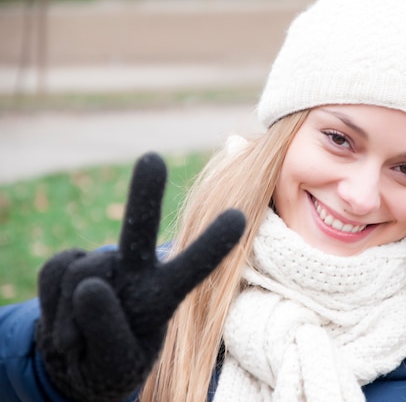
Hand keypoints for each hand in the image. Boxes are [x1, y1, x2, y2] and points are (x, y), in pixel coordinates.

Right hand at [35, 152, 244, 401]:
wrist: (77, 360)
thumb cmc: (111, 359)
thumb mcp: (119, 360)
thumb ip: (108, 329)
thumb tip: (89, 285)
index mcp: (164, 294)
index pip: (192, 268)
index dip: (212, 244)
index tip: (238, 217)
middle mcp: (138, 271)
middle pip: (139, 229)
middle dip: (144, 194)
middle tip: (152, 159)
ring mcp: (103, 265)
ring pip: (84, 273)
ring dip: (75, 316)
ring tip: (81, 338)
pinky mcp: (68, 263)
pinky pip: (55, 272)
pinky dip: (53, 307)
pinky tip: (67, 320)